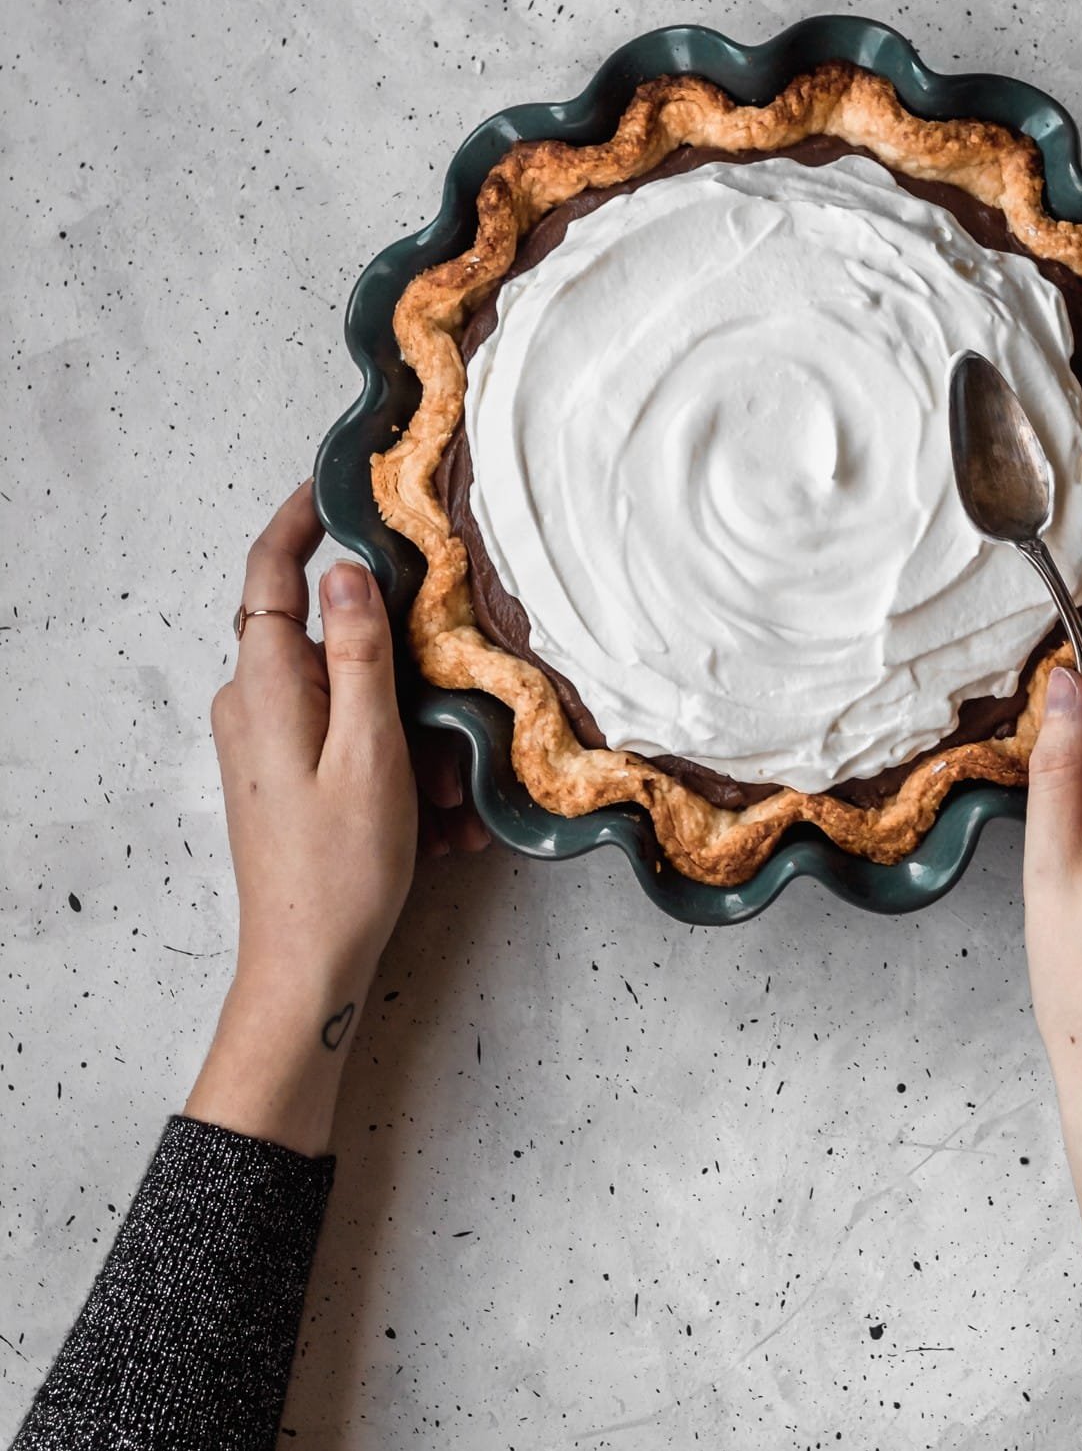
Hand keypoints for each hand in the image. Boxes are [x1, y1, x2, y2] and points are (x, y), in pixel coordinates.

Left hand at [186, 482, 417, 1153]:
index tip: (337, 482)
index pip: (271, 575)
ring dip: (414, 733)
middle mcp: (256, 705)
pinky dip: (400, 766)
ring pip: (355, 698)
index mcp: (265, 688)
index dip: (299, 520)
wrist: (307, 968)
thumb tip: (346, 571)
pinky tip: (439, 822)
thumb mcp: (370, 752)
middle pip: (333, 641)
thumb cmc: (340, 869)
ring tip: (452, 799)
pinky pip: (353, 742)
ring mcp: (270, 743)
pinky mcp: (289, 776)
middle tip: (456, 719)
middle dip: (405, 669)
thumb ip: (362, 655)